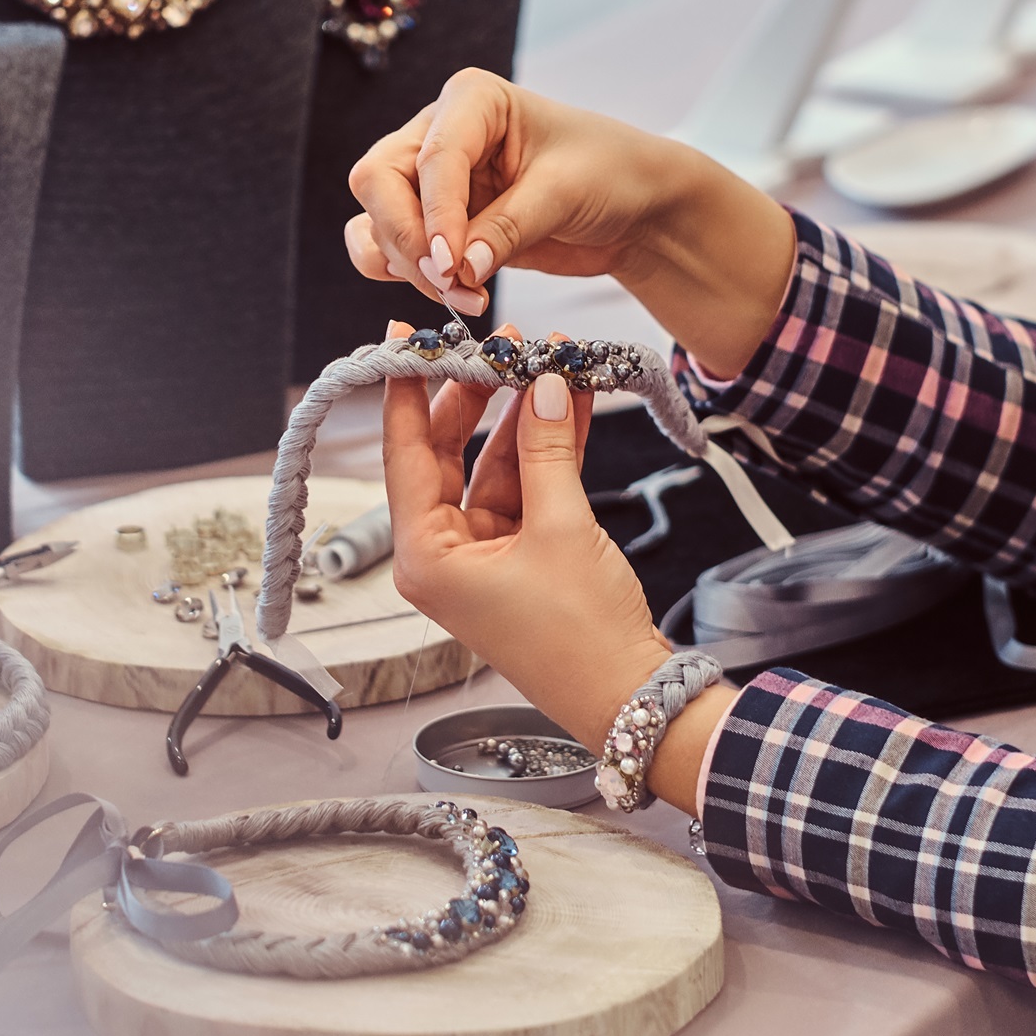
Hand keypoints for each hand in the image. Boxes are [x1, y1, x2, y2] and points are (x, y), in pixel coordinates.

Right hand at [344, 68, 796, 374]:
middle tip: (454, 283)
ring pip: (375, 222)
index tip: (452, 262)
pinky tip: (454, 295)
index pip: (432, 155)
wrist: (634, 208)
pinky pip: (387, 251)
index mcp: (472, 100)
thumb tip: (458, 268)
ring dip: (407, 266)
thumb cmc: (610, 174)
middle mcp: (437, 133)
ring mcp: (429, 181)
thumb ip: (508, 228)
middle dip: (410, 240)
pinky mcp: (433, 224)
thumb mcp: (566, 193)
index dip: (435, 212)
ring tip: (465, 297)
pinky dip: (406, 278)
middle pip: (380, 183)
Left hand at [380, 322, 676, 760]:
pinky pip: (525, 488)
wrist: (631, 697)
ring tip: (547, 360)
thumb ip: (548, 450)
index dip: (406, 391)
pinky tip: (569, 402)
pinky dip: (546, 449)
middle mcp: (444, 555)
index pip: (405, 455)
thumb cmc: (582, 638)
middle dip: (477, 397)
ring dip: (522, 418)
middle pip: (447, 455)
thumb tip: (543, 385)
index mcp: (425, 557)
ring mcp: (483, 556)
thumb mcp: (562, 529)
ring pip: (492, 467)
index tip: (407, 338)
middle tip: (502, 345)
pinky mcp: (521, 558)